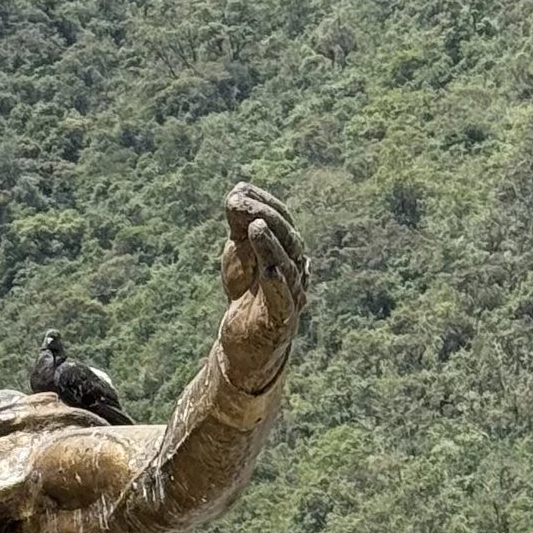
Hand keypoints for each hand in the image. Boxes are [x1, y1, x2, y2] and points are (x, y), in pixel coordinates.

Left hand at [218, 184, 306, 389]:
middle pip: (287, 238)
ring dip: (271, 246)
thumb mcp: (238, 255)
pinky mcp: (282, 320)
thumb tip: (238, 191)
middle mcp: (294, 268)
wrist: (246, 342)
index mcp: (285, 249)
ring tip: (256, 227)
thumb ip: (239, 227)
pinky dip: (278, 283)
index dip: (263, 203)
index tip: (238, 190)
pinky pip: (283, 299)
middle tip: (239, 204)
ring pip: (287, 266)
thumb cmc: (247, 293)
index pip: (281, 220)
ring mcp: (291, 294)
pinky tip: (270, 269)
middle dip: (266, 218)